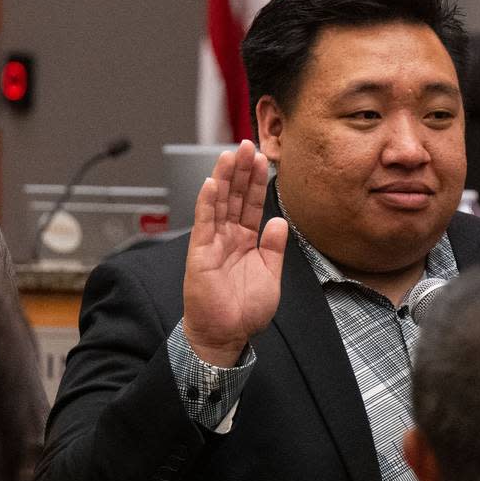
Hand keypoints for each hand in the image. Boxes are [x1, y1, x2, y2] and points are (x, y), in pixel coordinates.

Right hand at [183, 140, 287, 366]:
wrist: (226, 335)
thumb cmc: (245, 312)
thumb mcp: (270, 275)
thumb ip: (274, 248)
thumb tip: (279, 221)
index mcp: (246, 242)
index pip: (250, 204)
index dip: (256, 182)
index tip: (262, 158)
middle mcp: (228, 238)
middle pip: (234, 197)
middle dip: (241, 170)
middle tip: (246, 145)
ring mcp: (213, 243)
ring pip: (219, 203)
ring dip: (224, 178)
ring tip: (230, 154)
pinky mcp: (200, 253)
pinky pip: (204, 223)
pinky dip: (207, 202)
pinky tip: (212, 183)